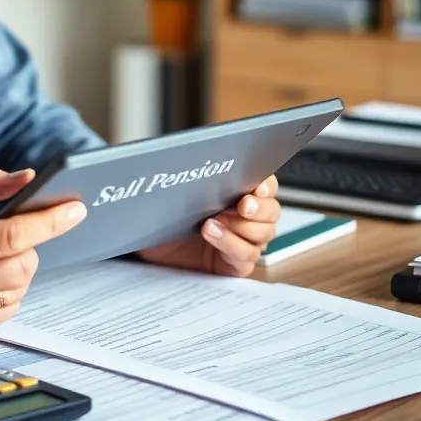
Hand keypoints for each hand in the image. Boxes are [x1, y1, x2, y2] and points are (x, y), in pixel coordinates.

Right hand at [0, 167, 85, 342]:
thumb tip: (27, 177)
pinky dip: (8, 290)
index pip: (15, 234)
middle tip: (8, 238)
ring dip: (18, 268)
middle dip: (27, 246)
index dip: (50, 221)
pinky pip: (12, 306)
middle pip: (25, 262)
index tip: (76, 209)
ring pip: (22, 285)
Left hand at [136, 174, 279, 277]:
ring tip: (213, 220)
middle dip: (259, 208)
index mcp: (238, 192)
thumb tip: (200, 156)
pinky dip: (231, 244)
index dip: (267, 185)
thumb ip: (197, 178)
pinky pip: (245, 256)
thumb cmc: (165, 216)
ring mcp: (242, 241)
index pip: (266, 185)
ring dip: (241, 226)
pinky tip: (212, 233)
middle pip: (272, 211)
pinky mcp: (234, 264)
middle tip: (243, 204)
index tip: (258, 187)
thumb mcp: (178, 192)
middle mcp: (245, 217)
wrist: (148, 246)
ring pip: (263, 234)